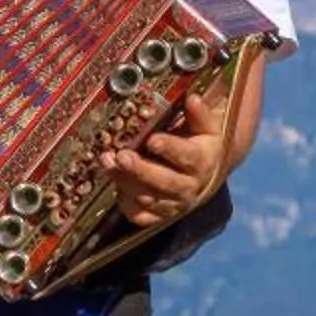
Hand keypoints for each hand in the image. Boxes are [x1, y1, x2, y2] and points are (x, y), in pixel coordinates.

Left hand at [105, 86, 230, 227]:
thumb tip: (192, 98)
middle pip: (166, 182)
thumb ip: (199, 114)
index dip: (171, 149)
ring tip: (107, 162)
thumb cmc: (201, 141)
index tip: (152, 140)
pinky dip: (127, 204)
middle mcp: (191, 186)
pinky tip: (115, 187)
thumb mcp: (206, 126)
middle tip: (121, 156)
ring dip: (126, 182)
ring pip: (150, 199)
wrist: (208, 171)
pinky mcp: (162, 216)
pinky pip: (142, 217)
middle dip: (141, 170)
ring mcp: (175, 204)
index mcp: (203, 161)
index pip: (189, 157)